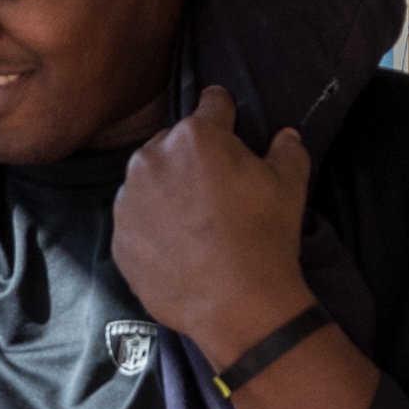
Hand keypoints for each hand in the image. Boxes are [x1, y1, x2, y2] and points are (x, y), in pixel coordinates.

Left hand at [112, 88, 318, 362]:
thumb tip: (285, 135)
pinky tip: (176, 247)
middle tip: (216, 189)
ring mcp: (129, 199)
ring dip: (166, 191)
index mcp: (196, 136)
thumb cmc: (266, 236)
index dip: (226, 115)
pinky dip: (151, 227)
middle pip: (173, 143)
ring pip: (148, 181)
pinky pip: (135, 221)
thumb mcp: (290, 184)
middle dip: (192, 158)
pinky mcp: (118, 238)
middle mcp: (152, 158)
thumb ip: (287, 149)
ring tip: (194, 222)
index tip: (230, 124)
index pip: (212, 104)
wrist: (237, 304)